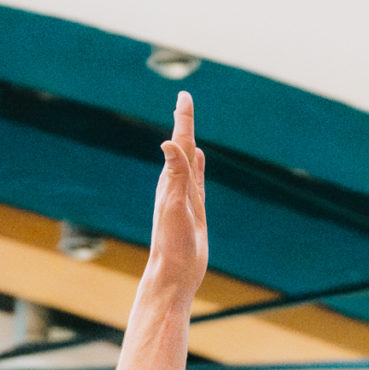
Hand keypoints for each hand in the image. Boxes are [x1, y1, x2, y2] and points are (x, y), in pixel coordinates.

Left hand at [146, 90, 207, 291]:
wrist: (174, 274)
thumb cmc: (173, 244)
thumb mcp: (175, 206)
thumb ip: (174, 175)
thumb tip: (168, 143)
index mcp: (172, 181)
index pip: (180, 142)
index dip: (183, 118)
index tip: (184, 95)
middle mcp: (176, 185)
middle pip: (183, 145)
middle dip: (185, 122)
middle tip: (185, 100)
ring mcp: (185, 196)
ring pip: (189, 160)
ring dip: (190, 141)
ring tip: (189, 123)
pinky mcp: (194, 209)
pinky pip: (197, 179)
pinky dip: (199, 164)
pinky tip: (200, 157)